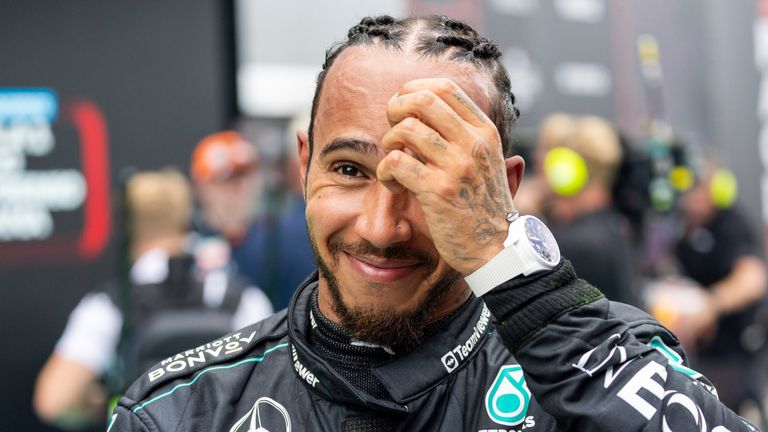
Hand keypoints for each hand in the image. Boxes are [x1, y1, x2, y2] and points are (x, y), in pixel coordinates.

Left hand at [377, 78, 517, 274]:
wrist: (497, 248)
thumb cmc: (484, 206)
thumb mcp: (487, 161)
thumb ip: (465, 134)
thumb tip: (431, 104)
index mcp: (484, 132)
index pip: (445, 88)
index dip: (414, 89)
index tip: (403, 108)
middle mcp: (473, 143)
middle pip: (422, 100)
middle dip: (396, 109)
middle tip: (391, 130)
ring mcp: (456, 166)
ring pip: (404, 129)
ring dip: (388, 143)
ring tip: (393, 162)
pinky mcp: (437, 191)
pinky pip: (396, 162)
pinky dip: (385, 172)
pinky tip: (392, 185)